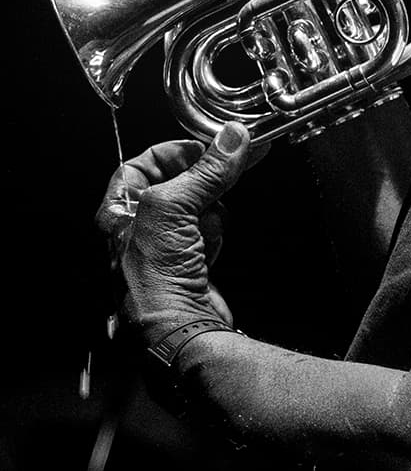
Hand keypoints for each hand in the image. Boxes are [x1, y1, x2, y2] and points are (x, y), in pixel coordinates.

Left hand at [96, 123, 249, 344]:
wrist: (179, 330)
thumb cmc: (153, 279)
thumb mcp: (173, 208)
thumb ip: (205, 170)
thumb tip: (231, 140)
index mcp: (118, 212)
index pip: (141, 166)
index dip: (171, 153)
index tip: (201, 148)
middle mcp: (139, 229)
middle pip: (177, 184)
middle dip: (200, 183)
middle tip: (225, 168)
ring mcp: (167, 247)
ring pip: (199, 206)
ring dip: (209, 213)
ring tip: (204, 229)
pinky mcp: (193, 261)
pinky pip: (211, 231)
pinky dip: (215, 235)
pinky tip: (209, 249)